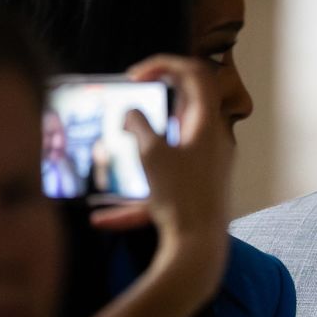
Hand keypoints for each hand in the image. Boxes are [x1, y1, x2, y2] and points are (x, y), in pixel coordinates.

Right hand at [45, 55, 234, 316]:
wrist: (198, 251)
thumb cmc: (180, 199)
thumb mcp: (151, 157)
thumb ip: (139, 128)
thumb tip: (131, 112)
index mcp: (207, 125)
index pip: (195, 74)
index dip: (164, 64)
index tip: (134, 76)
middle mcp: (213, 142)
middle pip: (189, 104)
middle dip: (158, 94)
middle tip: (131, 93)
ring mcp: (207, 168)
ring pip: (174, 145)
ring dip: (144, 143)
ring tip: (115, 145)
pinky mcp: (197, 192)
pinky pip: (166, 186)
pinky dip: (138, 196)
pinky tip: (102, 220)